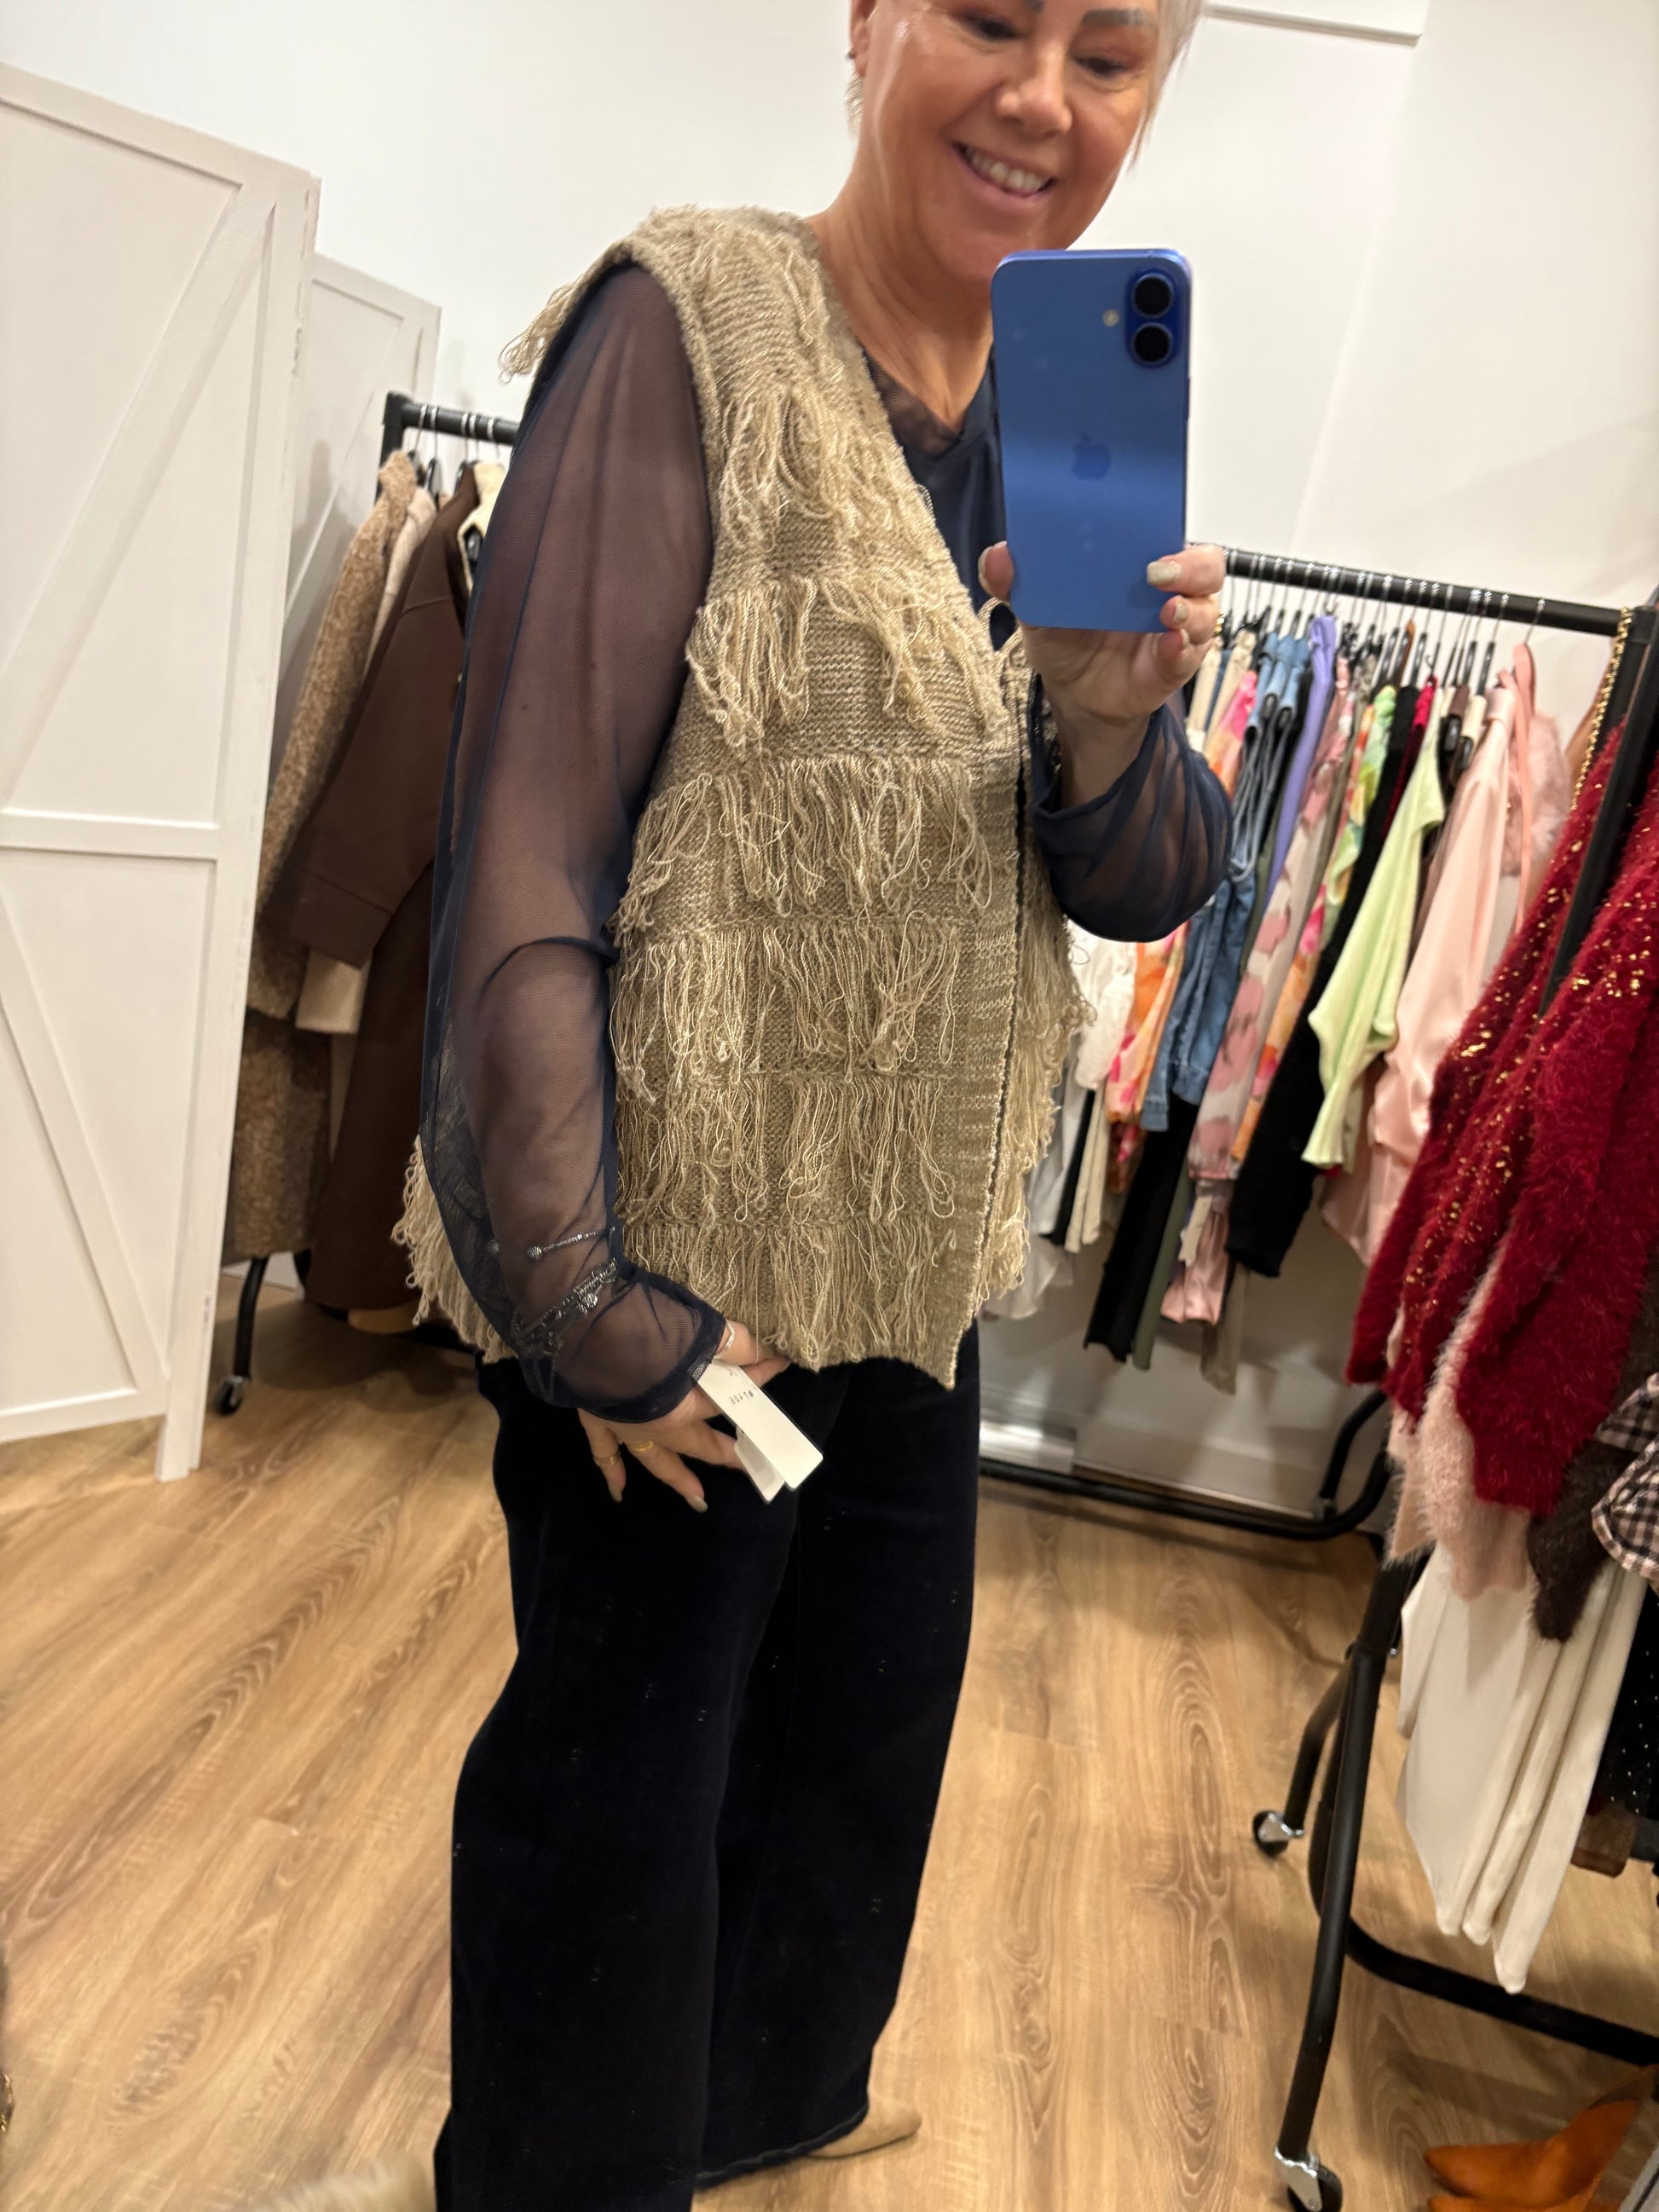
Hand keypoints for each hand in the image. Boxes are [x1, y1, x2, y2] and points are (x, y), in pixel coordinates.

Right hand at [577, 1321, 788, 1510]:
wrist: (583, 1330)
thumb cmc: (643, 1331)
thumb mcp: (698, 1330)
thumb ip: (734, 1342)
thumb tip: (765, 1350)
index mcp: (684, 1406)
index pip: (728, 1397)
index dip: (755, 1380)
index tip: (776, 1367)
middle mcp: (658, 1425)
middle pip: (699, 1441)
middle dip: (723, 1452)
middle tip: (745, 1467)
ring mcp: (625, 1426)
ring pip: (656, 1459)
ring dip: (678, 1477)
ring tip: (698, 1498)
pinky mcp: (596, 1418)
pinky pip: (604, 1452)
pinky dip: (613, 1471)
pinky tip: (619, 1492)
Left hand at [978, 542, 1224, 804]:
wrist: (1073, 692)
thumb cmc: (1065, 635)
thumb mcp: (1036, 605)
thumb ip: (1015, 579)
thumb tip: (998, 556)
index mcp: (1139, 558)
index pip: (1168, 526)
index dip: (1167, 517)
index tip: (1149, 516)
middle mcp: (1169, 587)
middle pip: (1206, 563)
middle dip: (1191, 564)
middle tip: (1157, 570)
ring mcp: (1178, 625)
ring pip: (1207, 608)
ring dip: (1191, 609)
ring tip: (1167, 612)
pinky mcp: (1176, 663)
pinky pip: (1189, 653)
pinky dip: (1180, 649)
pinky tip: (1167, 645)